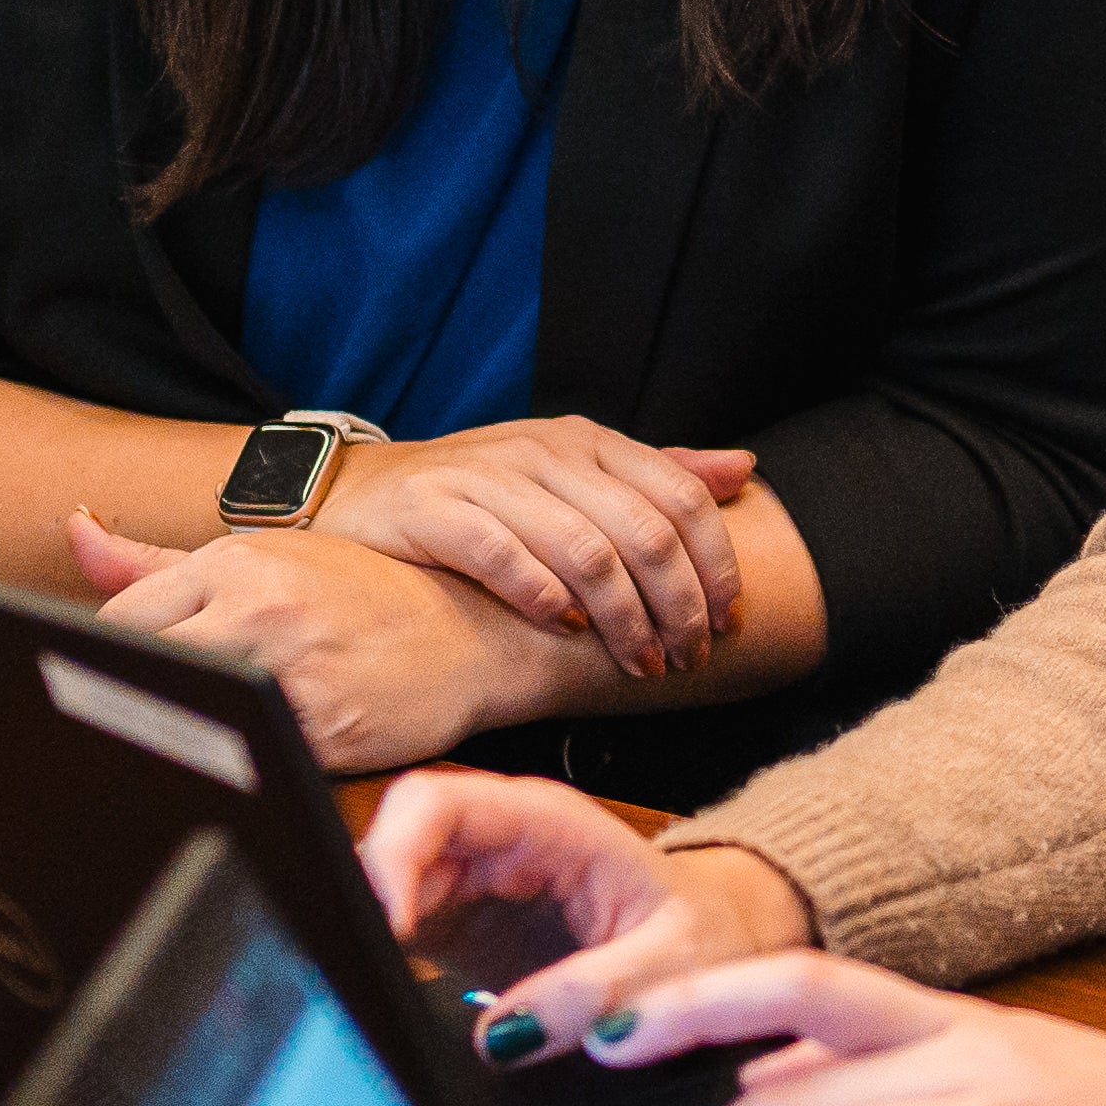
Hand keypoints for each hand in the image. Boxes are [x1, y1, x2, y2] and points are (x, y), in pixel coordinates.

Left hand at [65, 519, 581, 772]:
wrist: (472, 632)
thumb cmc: (365, 595)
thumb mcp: (266, 559)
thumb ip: (158, 560)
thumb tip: (73, 529)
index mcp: (233, 563)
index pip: (117, 620)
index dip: (108, 660)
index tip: (120, 680)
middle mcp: (254, 610)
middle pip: (136, 666)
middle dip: (130, 696)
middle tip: (142, 716)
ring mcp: (288, 671)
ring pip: (183, 717)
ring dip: (177, 734)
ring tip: (199, 735)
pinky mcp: (320, 731)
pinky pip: (247, 759)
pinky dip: (236, 764)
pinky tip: (248, 759)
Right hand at [317, 420, 757, 681]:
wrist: (360, 493)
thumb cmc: (483, 495)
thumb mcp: (573, 474)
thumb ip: (657, 473)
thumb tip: (745, 469)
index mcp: (589, 441)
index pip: (680, 495)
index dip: (715, 564)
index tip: (729, 622)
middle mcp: (544, 451)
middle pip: (643, 531)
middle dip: (677, 606)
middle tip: (687, 658)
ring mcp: (488, 477)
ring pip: (585, 550)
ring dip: (624, 619)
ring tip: (638, 663)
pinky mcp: (433, 508)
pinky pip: (502, 553)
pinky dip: (543, 596)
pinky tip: (565, 630)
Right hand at [353, 766, 817, 1013]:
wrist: (721, 943)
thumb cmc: (709, 934)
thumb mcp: (674, 965)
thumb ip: (598, 992)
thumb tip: (506, 1036)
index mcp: (546, 823)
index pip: (438, 803)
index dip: (394, 852)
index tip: (385, 924)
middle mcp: (497, 842)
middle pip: (393, 841)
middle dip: (366, 900)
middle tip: (364, 976)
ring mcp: (472, 882)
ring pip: (383, 886)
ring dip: (370, 935)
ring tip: (374, 995)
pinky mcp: (460, 927)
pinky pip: (396, 929)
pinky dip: (382, 962)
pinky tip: (388, 1000)